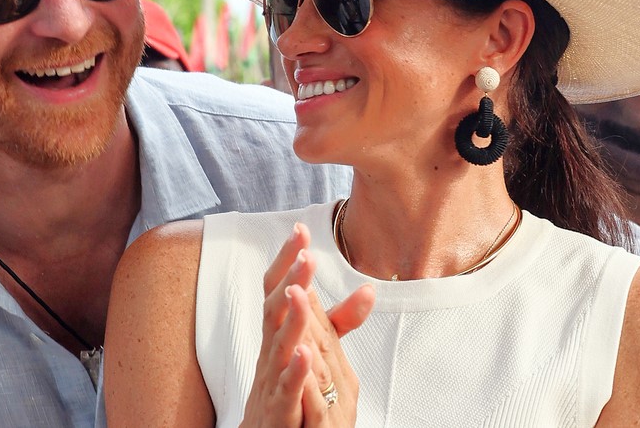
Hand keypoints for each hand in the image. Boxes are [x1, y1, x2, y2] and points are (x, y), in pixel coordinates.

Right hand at [239, 223, 375, 426]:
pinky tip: (305, 353)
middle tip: (304, 252)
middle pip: (275, 308)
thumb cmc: (287, 391)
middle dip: (289, 279)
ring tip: (299, 288)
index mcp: (279, 335)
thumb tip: (368, 289)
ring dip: (291, 316)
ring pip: (278, 344)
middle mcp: (271, 352)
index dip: (288, 262)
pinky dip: (295, 370)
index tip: (301, 230)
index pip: (280, 290)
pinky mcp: (280, 411)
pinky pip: (286, 389)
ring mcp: (272, 380)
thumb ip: (339, 321)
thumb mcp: (314, 348)